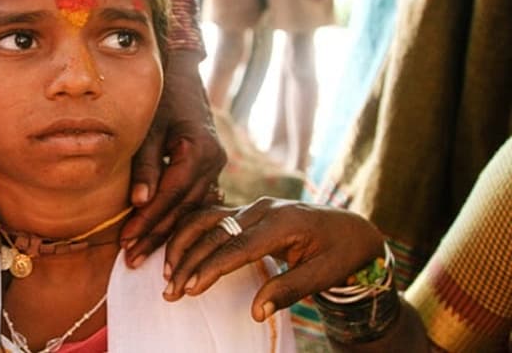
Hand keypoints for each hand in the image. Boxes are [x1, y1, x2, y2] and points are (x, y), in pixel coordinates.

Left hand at [121, 50, 226, 264]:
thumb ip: (146, 165)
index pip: (171, 195)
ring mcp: (216, 167)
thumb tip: (140, 203)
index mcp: (200, 151)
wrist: (182, 76)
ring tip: (142, 254)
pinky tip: (162, 238)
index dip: (148, 221)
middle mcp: (214, 162)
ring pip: (191, 209)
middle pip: (183, 209)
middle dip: (155, 235)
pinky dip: (177, 219)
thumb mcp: (150, 128)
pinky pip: (195, 201)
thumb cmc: (162, 98)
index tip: (126, 241)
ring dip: (166, 233)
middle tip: (131, 259)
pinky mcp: (210, 170)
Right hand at [163, 197, 384, 321]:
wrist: (352, 228)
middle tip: (169, 290)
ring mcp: (254, 206)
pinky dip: (190, 233)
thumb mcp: (324, 275)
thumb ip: (289, 290)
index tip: (189, 289)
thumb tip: (256, 313)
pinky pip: (212, 217)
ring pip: (207, 219)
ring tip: (167, 271)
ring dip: (183, 243)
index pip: (237, 246)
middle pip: (215, 233)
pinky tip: (176, 251)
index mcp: (282, 222)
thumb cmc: (341, 254)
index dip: (210, 268)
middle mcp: (263, 209)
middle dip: (189, 262)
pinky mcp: (247, 211)